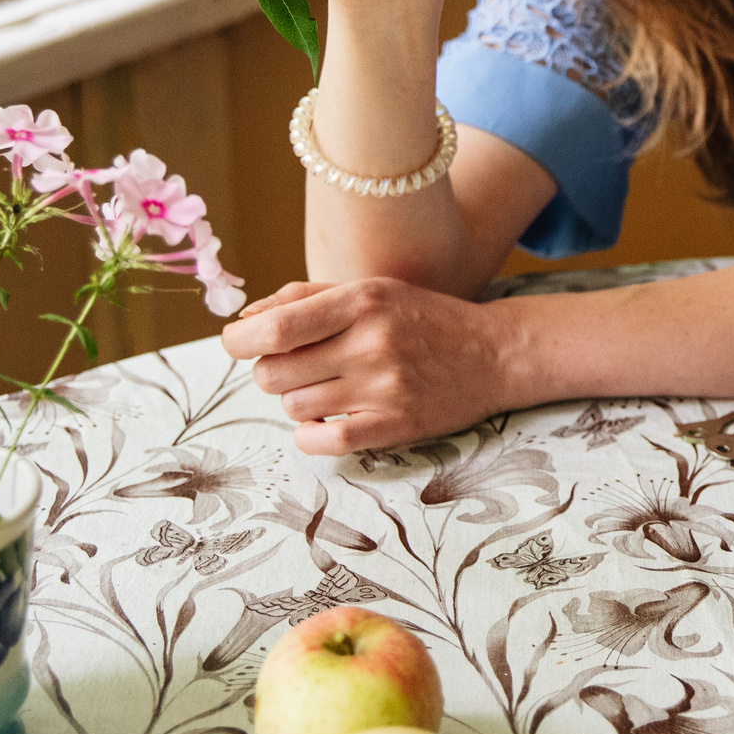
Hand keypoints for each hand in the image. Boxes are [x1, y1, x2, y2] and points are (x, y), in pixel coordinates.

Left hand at [221, 277, 521, 454]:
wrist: (494, 353)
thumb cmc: (423, 319)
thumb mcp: (370, 291)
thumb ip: (304, 299)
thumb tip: (243, 321)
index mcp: (361, 301)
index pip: (274, 329)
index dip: (239, 341)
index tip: (239, 344)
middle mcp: (371, 343)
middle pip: (273, 373)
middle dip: (271, 372)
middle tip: (298, 367)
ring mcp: (384, 388)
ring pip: (294, 408)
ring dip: (298, 402)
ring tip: (328, 389)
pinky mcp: (395, 426)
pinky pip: (323, 442)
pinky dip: (312, 436)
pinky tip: (329, 421)